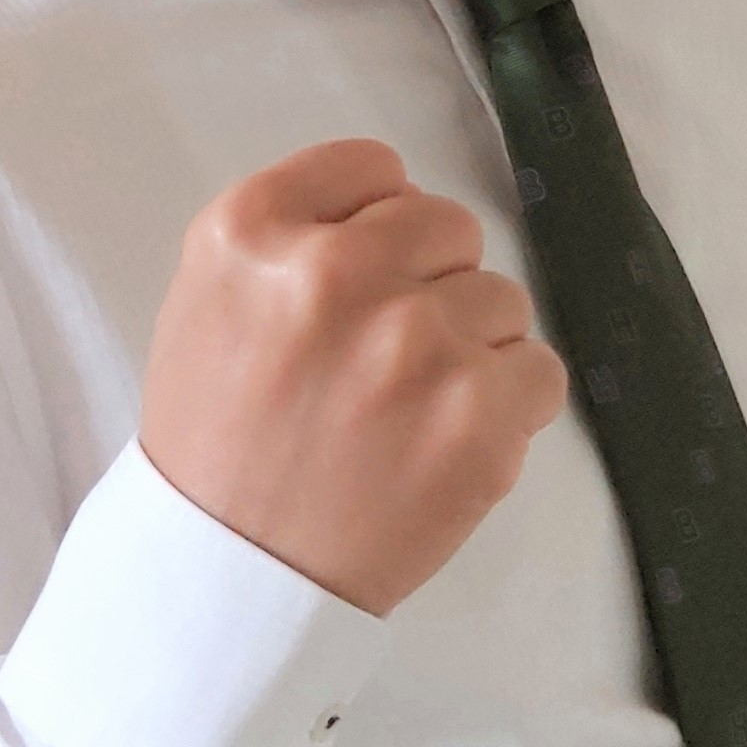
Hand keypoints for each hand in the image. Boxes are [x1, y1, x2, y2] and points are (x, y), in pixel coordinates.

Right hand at [139, 137, 567, 616]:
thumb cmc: (218, 445)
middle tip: (383, 359)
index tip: (360, 281)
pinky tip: (444, 444)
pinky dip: (508, 410)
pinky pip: (540, 371)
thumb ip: (291, 234)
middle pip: (449, 225)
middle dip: (430, 284)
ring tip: (407, 414)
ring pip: (502, 300)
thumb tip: (393, 208)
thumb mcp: (207, 302)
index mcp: (251, 233)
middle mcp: (335, 272)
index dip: (374, 224)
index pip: (373, 167)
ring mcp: (413, 342)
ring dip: (469, 351)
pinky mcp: (477, 415)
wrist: (231, 579)